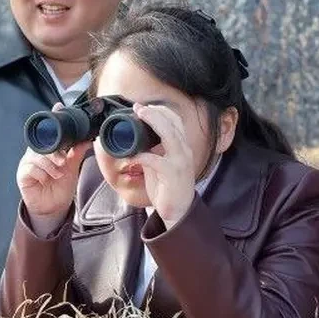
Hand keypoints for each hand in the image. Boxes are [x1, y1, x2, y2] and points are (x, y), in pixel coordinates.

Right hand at [17, 136, 89, 237]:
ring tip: (58, 175)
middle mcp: (34, 155)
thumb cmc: (61, 186)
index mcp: (46, 150)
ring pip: (35, 157)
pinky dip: (41, 174)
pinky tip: (46, 180)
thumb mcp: (71, 168)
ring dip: (49, 166)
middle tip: (63, 163)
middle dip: (54, 155)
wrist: (55, 206)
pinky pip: (29, 169)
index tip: (68, 152)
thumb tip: (86, 141)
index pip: (48, 140)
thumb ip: (77, 153)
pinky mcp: (22, 175)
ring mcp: (27, 164)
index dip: (58, 144)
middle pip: (40, 147)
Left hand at [124, 102, 196, 227]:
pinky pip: (158, 161)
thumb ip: (152, 150)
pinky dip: (144, 155)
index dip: (160, 111)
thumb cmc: (167, 186)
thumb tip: (134, 139)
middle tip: (138, 108)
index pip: (176, 121)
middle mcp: (184, 151)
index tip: (143, 106)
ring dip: (154, 123)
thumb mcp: (159, 163)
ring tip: (139, 117)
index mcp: (181, 146)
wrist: (178, 210)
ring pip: (170, 136)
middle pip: (173, 124)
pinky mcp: (173, 176)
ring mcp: (180, 163)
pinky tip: (133, 155)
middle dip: (155, 112)